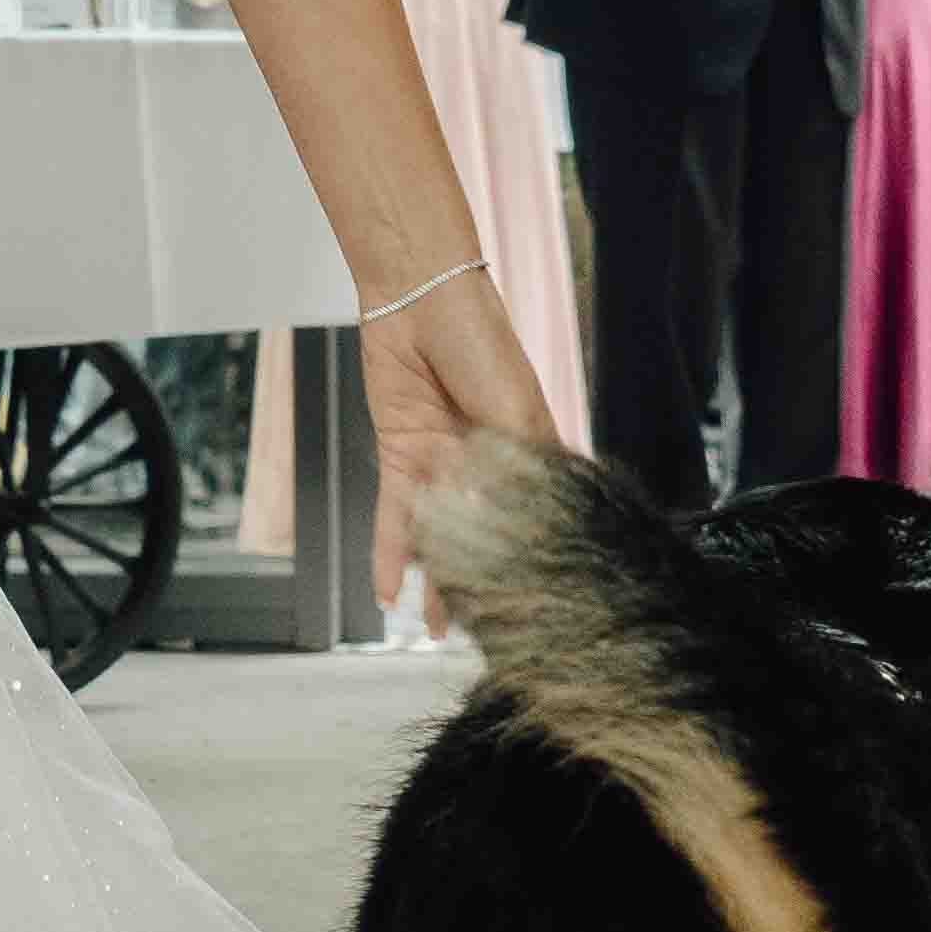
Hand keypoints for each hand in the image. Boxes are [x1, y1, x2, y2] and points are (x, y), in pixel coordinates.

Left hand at [357, 268, 556, 616]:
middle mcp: (488, 466)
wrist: (420, 299)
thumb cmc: (481, 343)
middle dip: (488, 581)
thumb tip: (524, 535)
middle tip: (492, 633)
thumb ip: (522, 471)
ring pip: (442, 535)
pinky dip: (390, 554)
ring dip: (440, 582)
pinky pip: (395, 518)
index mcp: (530, 452)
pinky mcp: (402, 459)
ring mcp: (444, 465)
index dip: (539, 559)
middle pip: (488, 535)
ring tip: (444, 631)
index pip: (539, 516)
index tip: (542, 605)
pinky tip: (388, 593)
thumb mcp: (516, 410)